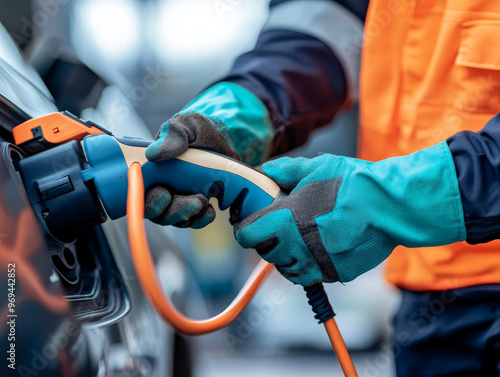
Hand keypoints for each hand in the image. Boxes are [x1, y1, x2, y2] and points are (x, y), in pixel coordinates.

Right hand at [144, 82, 272, 227]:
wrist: (227, 139)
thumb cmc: (200, 131)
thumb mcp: (186, 126)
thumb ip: (173, 136)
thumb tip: (153, 154)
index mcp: (153, 169)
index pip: (139, 192)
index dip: (149, 200)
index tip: (164, 195)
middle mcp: (161, 185)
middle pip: (157, 212)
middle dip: (172, 212)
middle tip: (193, 202)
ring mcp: (178, 197)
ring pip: (174, 218)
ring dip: (187, 215)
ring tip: (202, 202)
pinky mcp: (195, 203)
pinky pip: (193, 220)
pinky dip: (200, 219)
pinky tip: (209, 210)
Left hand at [235, 142, 465, 285]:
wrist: (388, 206)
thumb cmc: (352, 184)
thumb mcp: (316, 168)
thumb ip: (286, 171)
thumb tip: (266, 170)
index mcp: (284, 220)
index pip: (247, 235)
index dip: (247, 228)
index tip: (253, 223)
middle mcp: (295, 246)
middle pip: (265, 252)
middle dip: (268, 241)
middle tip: (280, 228)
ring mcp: (314, 263)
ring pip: (286, 268)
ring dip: (287, 256)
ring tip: (299, 239)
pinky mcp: (332, 274)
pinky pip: (309, 276)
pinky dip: (307, 266)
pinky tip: (316, 250)